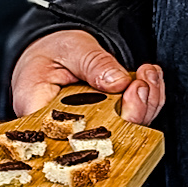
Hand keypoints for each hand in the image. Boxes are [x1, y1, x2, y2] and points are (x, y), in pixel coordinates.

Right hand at [11, 30, 165, 126]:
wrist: (55, 50)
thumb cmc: (52, 51)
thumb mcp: (71, 48)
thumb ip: (93, 63)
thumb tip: (117, 82)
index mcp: (39, 111)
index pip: (69, 135)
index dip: (102, 130)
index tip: (123, 105)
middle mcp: (64, 130)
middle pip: (103, 138)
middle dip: (133, 111)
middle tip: (141, 84)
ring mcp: (88, 130)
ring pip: (124, 130)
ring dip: (145, 103)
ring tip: (147, 75)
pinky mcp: (106, 124)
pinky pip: (132, 120)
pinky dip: (147, 100)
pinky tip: (148, 79)